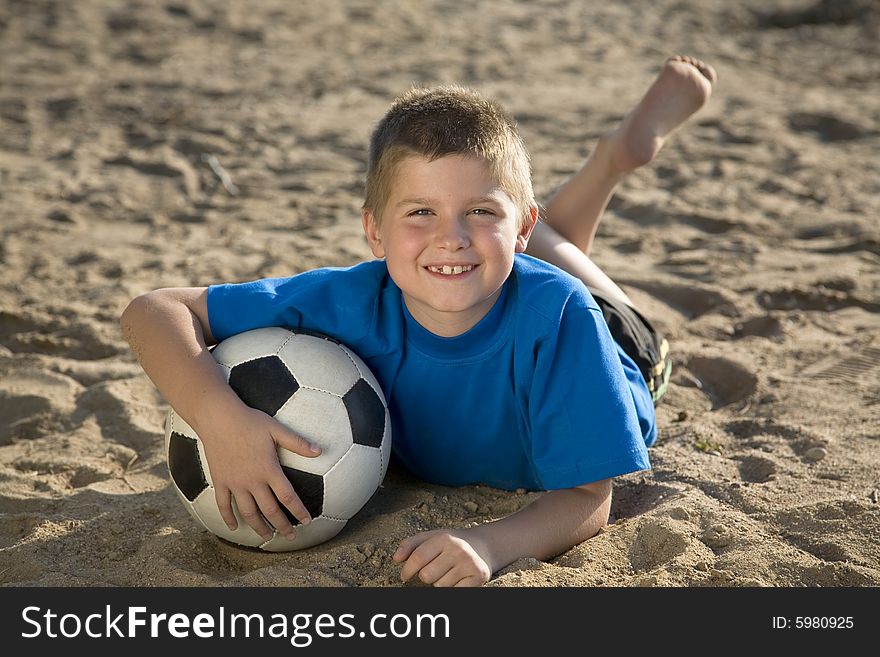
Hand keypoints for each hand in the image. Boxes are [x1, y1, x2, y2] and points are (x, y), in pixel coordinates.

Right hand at [195, 401, 320, 540]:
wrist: (218, 418)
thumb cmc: (250, 421)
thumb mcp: (277, 429)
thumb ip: (298, 443)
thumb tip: (320, 451)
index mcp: (269, 469)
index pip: (288, 497)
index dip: (298, 511)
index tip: (307, 522)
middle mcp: (252, 481)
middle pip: (270, 510)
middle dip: (282, 526)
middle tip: (290, 536)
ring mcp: (235, 483)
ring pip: (248, 513)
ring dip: (258, 527)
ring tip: (267, 537)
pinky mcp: (220, 481)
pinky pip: (223, 505)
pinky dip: (228, 518)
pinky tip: (235, 527)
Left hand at [393, 529, 491, 586]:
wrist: (483, 546)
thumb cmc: (451, 543)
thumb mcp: (432, 537)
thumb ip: (411, 544)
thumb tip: (396, 558)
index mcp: (444, 538)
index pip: (418, 558)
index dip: (407, 570)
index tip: (404, 576)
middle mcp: (458, 549)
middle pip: (427, 576)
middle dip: (426, 576)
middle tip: (434, 570)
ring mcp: (469, 563)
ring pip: (440, 586)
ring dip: (440, 582)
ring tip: (448, 572)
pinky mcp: (479, 576)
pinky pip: (455, 592)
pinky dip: (452, 589)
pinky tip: (457, 580)